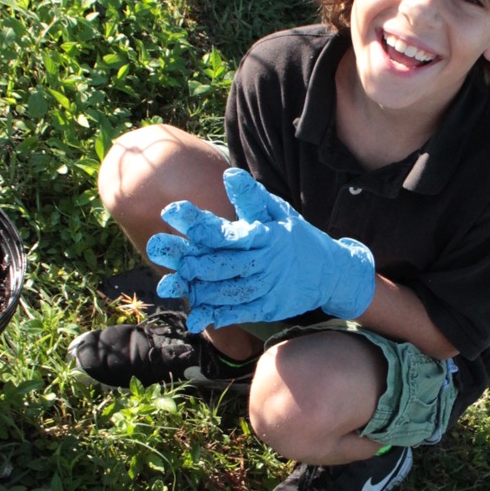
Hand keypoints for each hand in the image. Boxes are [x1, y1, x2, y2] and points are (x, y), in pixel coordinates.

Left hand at [146, 167, 375, 330]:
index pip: (227, 230)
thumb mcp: (279, 211)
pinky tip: (196, 315)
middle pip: (222, 263)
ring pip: (227, 291)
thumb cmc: (296, 236)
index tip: (169, 211)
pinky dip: (217, 315)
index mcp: (265, 235)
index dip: (196, 221)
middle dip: (189, 260)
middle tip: (157, 251)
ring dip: (197, 289)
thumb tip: (229, 174)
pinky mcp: (269, 308)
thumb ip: (251, 198)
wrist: (332, 272)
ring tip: (169, 284)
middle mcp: (266, 262)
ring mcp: (268, 288)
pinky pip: (239, 313)